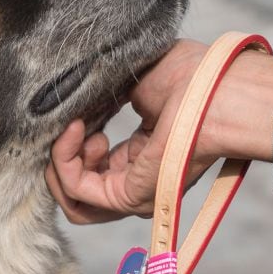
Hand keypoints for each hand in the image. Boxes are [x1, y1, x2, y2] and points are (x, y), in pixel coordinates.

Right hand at [45, 38, 272, 223]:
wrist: (213, 88)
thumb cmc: (190, 77)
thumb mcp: (131, 82)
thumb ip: (98, 97)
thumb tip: (67, 102)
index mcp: (143, 154)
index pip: (94, 165)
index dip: (73, 138)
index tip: (77, 108)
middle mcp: (138, 179)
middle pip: (78, 187)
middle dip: (62, 152)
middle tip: (74, 119)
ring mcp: (132, 192)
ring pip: (71, 195)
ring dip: (60, 157)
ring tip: (75, 124)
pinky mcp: (126, 196)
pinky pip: (75, 189)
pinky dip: (64, 159)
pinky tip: (75, 129)